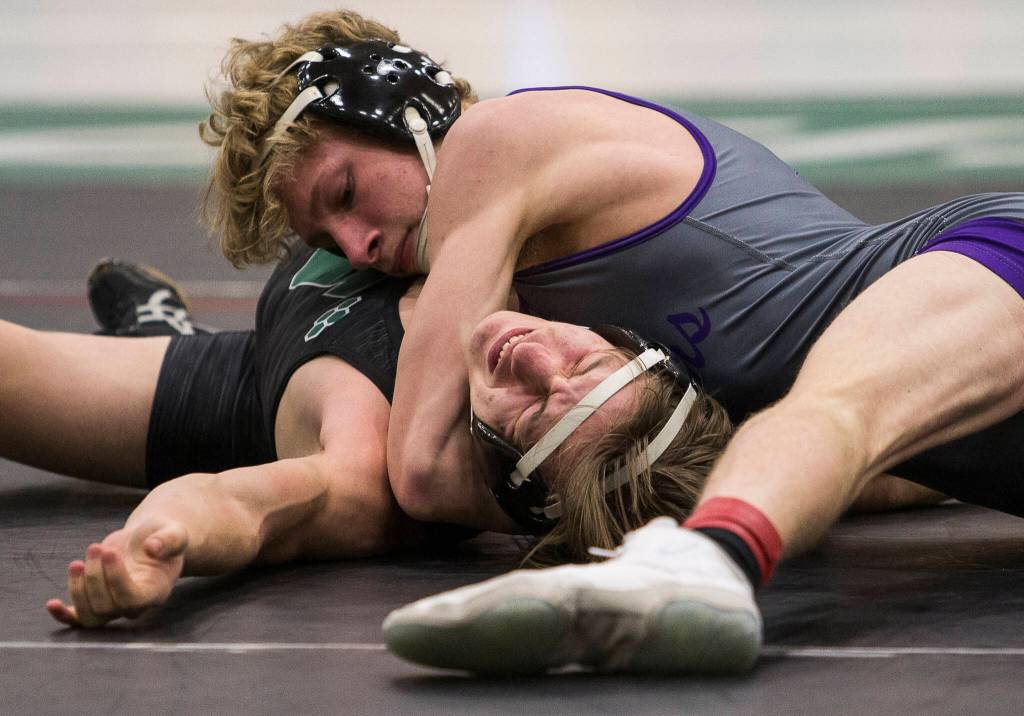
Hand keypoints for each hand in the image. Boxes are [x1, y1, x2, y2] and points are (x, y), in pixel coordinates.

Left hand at [46, 519, 187, 627]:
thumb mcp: (174, 532)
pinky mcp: (97, 601)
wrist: (149, 539)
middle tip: (96, 547)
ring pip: (90, 615)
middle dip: (95, 576)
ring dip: (78, 589)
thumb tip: (153, 548)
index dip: (116, 579)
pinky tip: (52, 604)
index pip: (132, 599)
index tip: (110, 552)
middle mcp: (135, 605)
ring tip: (78, 562)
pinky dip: (64, 615)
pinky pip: (79, 619)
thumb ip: (168, 540)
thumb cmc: (164, 537)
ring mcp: (115, 606)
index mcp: (156, 591)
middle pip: (107, 606)